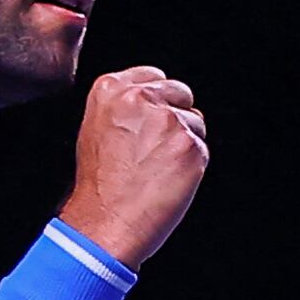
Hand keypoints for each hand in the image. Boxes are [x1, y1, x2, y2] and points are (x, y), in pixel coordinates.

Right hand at [61, 65, 208, 267]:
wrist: (104, 222)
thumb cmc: (99, 184)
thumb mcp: (97, 128)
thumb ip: (125, 107)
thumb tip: (154, 102)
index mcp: (111, 88)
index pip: (155, 77)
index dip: (158, 101)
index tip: (152, 122)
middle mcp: (141, 98)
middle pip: (181, 94)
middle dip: (175, 118)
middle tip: (155, 151)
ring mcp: (168, 121)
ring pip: (195, 122)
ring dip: (184, 144)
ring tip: (156, 170)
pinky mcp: (190, 146)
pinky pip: (202, 149)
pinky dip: (191, 166)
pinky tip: (167, 181)